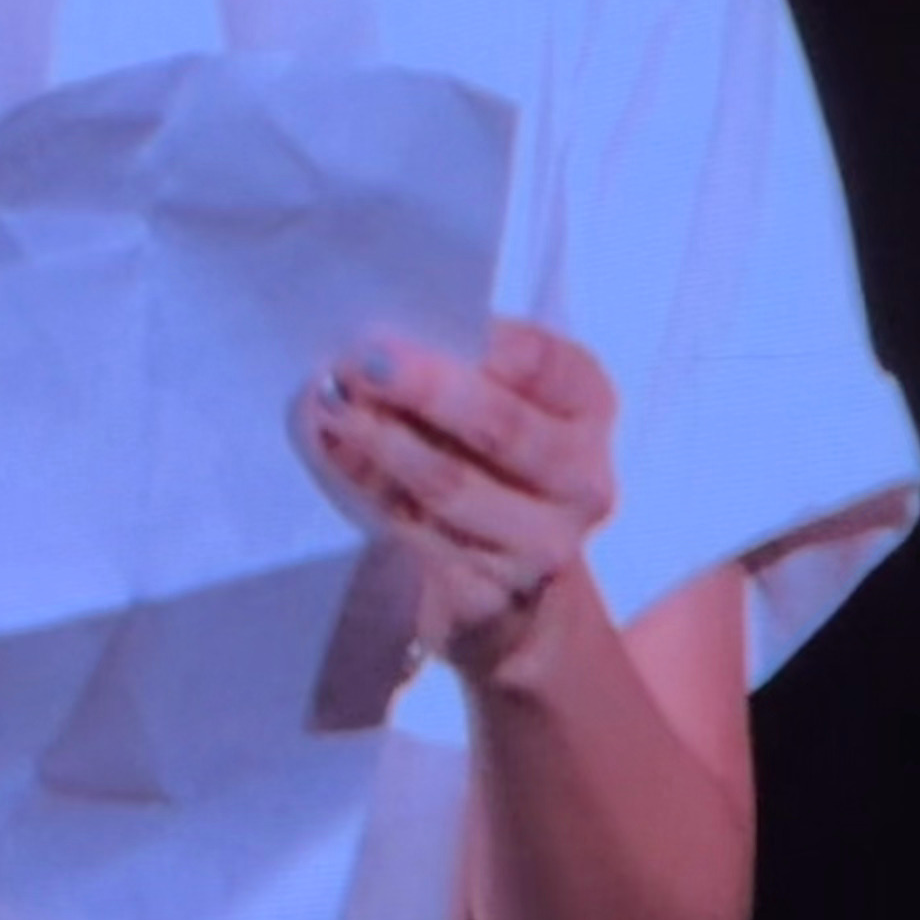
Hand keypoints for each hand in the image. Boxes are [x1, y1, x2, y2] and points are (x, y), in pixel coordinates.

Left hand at [294, 316, 618, 678]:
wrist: (507, 579)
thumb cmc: (489, 457)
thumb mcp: (498, 398)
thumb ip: (460, 363)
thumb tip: (385, 337)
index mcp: (588, 407)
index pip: (546, 363)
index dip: (484, 343)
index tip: (421, 324)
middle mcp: (582, 480)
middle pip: (504, 429)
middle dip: (425, 391)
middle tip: (360, 363)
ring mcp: (541, 546)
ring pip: (451, 487)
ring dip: (381, 441)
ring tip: (331, 405)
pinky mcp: (487, 595)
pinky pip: (415, 535)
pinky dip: (366, 488)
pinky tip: (333, 453)